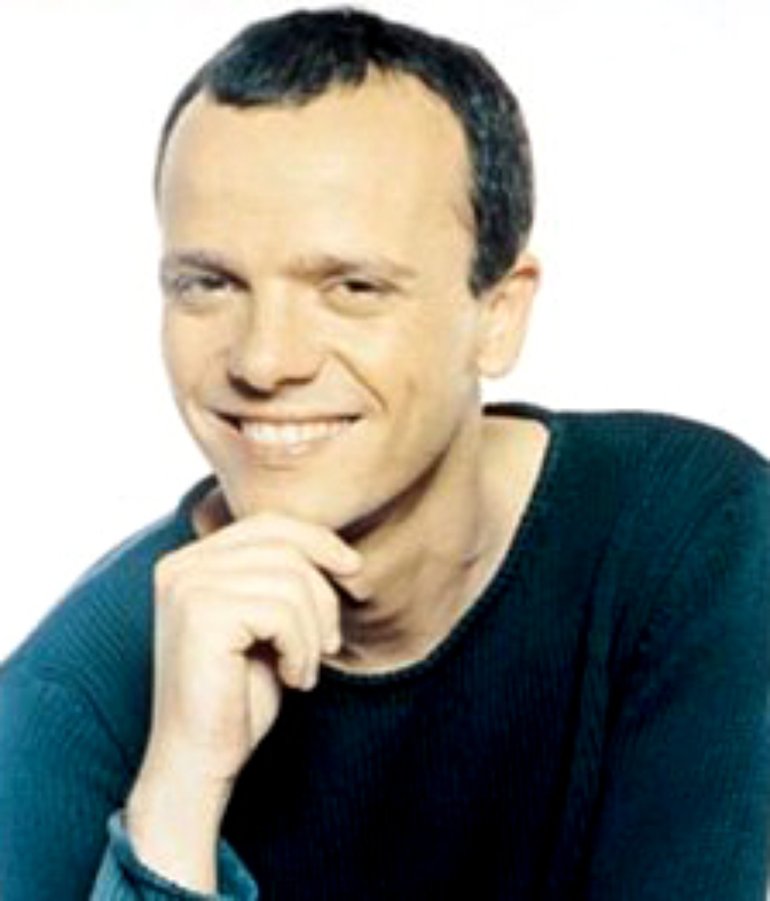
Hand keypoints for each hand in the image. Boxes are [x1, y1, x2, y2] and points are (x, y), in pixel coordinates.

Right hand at [126, 511, 366, 889]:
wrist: (198, 761)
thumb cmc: (238, 695)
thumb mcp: (267, 624)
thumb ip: (283, 579)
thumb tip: (342, 552)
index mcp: (192, 560)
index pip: (270, 524)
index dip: (320, 542)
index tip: (354, 572)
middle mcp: (182, 565)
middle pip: (285, 546)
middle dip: (323, 594)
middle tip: (328, 643)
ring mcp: (188, 587)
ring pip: (291, 580)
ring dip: (313, 630)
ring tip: (304, 667)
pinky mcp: (201, 615)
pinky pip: (282, 611)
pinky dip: (301, 648)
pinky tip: (292, 678)